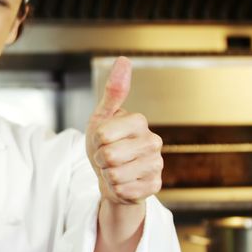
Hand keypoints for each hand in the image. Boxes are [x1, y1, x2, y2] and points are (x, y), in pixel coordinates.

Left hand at [85, 57, 163, 204]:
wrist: (112, 175)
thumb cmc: (106, 144)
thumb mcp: (103, 117)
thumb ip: (114, 91)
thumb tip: (125, 59)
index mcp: (139, 121)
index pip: (103, 135)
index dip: (95, 141)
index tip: (102, 141)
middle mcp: (153, 141)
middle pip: (109, 156)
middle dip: (100, 160)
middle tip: (107, 158)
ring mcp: (156, 164)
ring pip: (115, 176)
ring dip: (108, 176)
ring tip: (115, 170)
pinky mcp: (154, 185)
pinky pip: (124, 191)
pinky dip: (116, 190)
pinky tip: (124, 184)